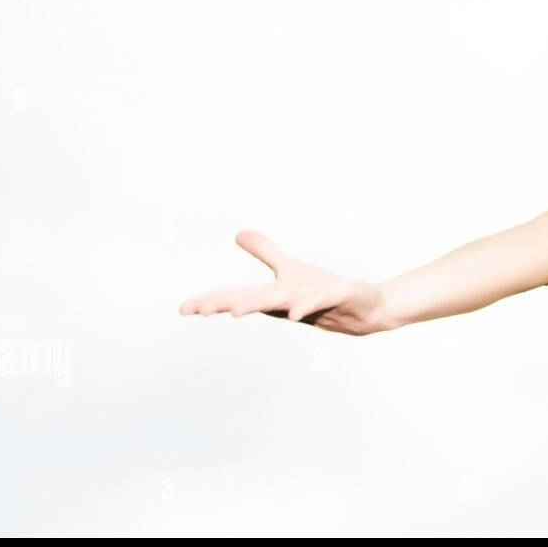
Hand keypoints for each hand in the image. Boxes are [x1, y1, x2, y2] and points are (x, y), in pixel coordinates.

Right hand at [178, 229, 387, 335]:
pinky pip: (315, 301)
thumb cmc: (325, 292)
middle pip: (250, 300)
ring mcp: (308, 300)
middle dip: (222, 303)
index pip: (236, 296)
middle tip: (196, 310)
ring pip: (277, 302)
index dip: (209, 301)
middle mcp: (286, 300)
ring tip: (233, 312)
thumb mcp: (290, 268)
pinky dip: (303, 305)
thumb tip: (238, 233)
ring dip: (257, 306)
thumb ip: (265, 252)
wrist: (366, 306)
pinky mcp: (331, 297)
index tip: (182, 309)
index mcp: (273, 295)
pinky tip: (295, 311)